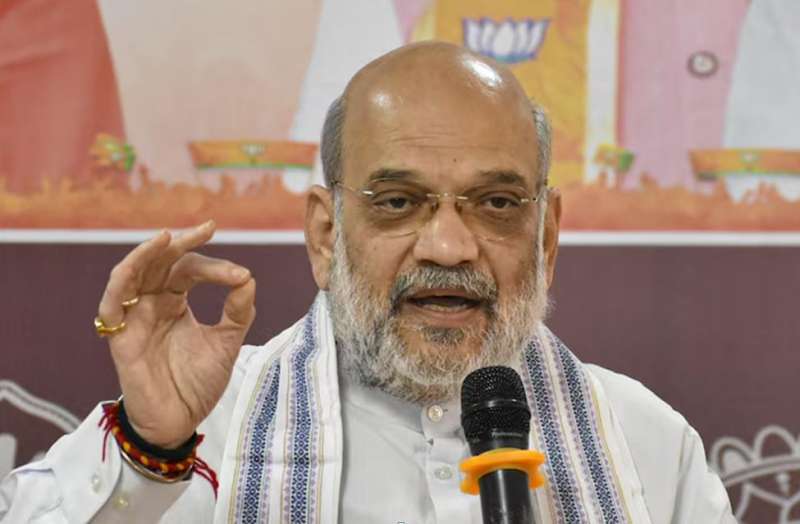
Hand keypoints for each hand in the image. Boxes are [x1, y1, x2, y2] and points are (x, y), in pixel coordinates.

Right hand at [97, 221, 255, 447]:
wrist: (180, 422)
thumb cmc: (197, 383)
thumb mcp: (226, 343)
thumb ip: (237, 312)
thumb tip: (248, 278)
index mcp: (175, 302)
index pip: (189, 269)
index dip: (214, 267)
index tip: (240, 275)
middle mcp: (152, 304)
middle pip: (159, 262)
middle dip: (180, 244)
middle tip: (204, 230)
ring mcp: (134, 319)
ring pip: (130, 275)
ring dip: (144, 254)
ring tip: (166, 237)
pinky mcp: (120, 339)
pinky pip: (110, 307)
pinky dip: (118, 287)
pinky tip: (133, 272)